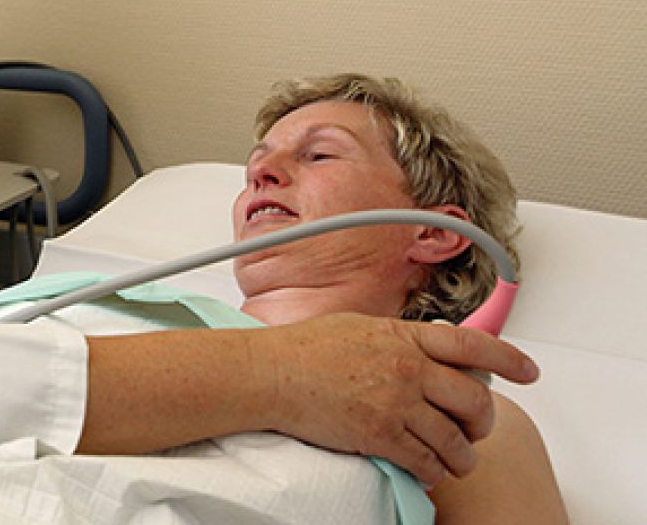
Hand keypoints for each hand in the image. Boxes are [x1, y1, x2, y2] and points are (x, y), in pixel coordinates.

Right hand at [257, 314, 538, 486]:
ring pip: (456, 440)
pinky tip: (428, 470)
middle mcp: (408, 368)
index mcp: (404, 336)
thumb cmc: (303, 348)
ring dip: (462, 456)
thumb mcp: (360, 326)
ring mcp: (396, 403)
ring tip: (457, 460)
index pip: (473, 345)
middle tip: (475, 429)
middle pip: (474, 399)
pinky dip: (434, 472)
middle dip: (482, 421)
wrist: (270, 374)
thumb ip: (398, 338)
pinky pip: (427, 462)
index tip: (529, 371)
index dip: (509, 358)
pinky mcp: (381, 436)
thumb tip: (422, 348)